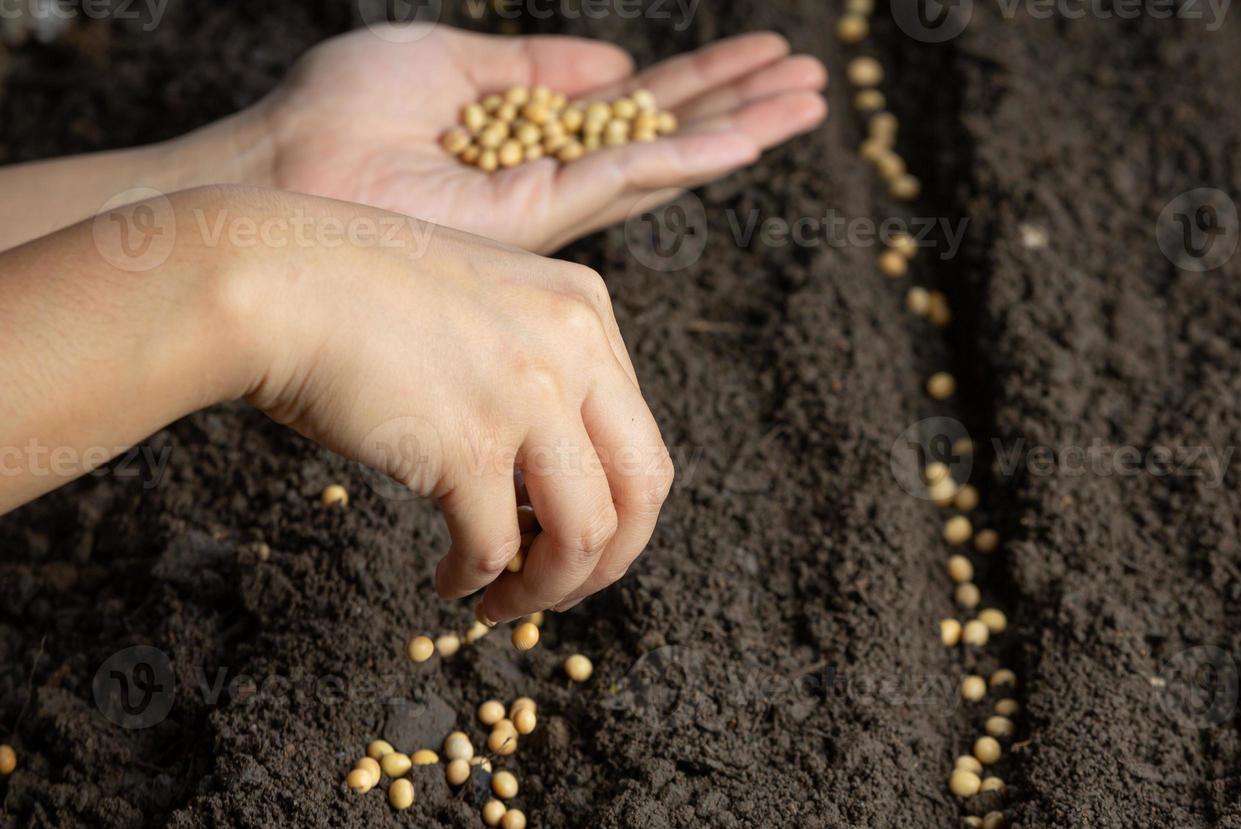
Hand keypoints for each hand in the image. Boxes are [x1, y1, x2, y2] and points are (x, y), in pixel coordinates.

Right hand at [212, 188, 672, 618]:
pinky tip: (446, 584)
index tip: (571, 538)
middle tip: (562, 592)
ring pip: (586, 533)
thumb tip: (552, 476)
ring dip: (548, 588)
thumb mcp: (485, 304)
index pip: (639, 437)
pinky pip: (493, 547)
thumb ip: (537, 365)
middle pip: (642, 489)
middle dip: (608, 561)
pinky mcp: (466, 445)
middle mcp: (574, 347)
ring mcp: (527, 395)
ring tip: (505, 603)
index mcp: (586, 310)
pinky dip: (473, 582)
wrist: (270, 278)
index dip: (617, 508)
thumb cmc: (355, 293)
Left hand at [259, 26, 826, 252]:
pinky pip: (632, 177)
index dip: (699, 82)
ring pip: (667, 158)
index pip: (635, 108)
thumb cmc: (338, 115)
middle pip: (667, 135)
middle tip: (812, 81)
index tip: (758, 57)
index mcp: (533, 137)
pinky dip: (693, 156)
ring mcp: (553, 201)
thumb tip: (615, 60)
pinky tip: (750, 134)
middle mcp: (553, 176)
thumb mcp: (449, 62)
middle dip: (740, 105)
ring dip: (742, 127)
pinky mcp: (541, 216)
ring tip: (811, 99)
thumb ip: (535, 66)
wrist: (285, 169)